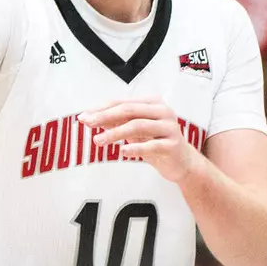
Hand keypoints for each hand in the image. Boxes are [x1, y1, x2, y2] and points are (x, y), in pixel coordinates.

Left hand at [79, 98, 199, 182]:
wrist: (182, 163)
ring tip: (99, 141)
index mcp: (152, 103)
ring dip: (115, 133)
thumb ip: (116, 122)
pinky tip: (122, 152)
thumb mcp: (134, 131)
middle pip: (129, 110)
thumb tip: (89, 117)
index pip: (122, 102)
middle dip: (105, 116)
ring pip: (138, 126)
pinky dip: (135, 148)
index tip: (84, 116)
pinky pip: (152, 145)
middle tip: (88, 124)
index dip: (101, 108)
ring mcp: (170, 127)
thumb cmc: (156, 142)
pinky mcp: (173, 145)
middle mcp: (162, 111)